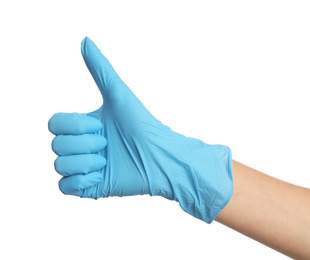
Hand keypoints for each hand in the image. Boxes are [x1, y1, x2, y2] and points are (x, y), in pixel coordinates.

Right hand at [48, 37, 232, 222]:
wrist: (161, 157)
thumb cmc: (143, 125)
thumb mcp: (119, 95)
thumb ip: (101, 69)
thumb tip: (85, 40)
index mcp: (83, 126)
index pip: (54, 123)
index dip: (76, 125)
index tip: (101, 126)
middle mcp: (81, 145)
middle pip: (57, 145)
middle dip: (85, 144)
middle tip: (108, 144)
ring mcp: (84, 167)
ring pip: (59, 165)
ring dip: (86, 162)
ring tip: (107, 161)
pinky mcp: (89, 187)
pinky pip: (64, 187)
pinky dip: (80, 180)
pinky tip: (100, 175)